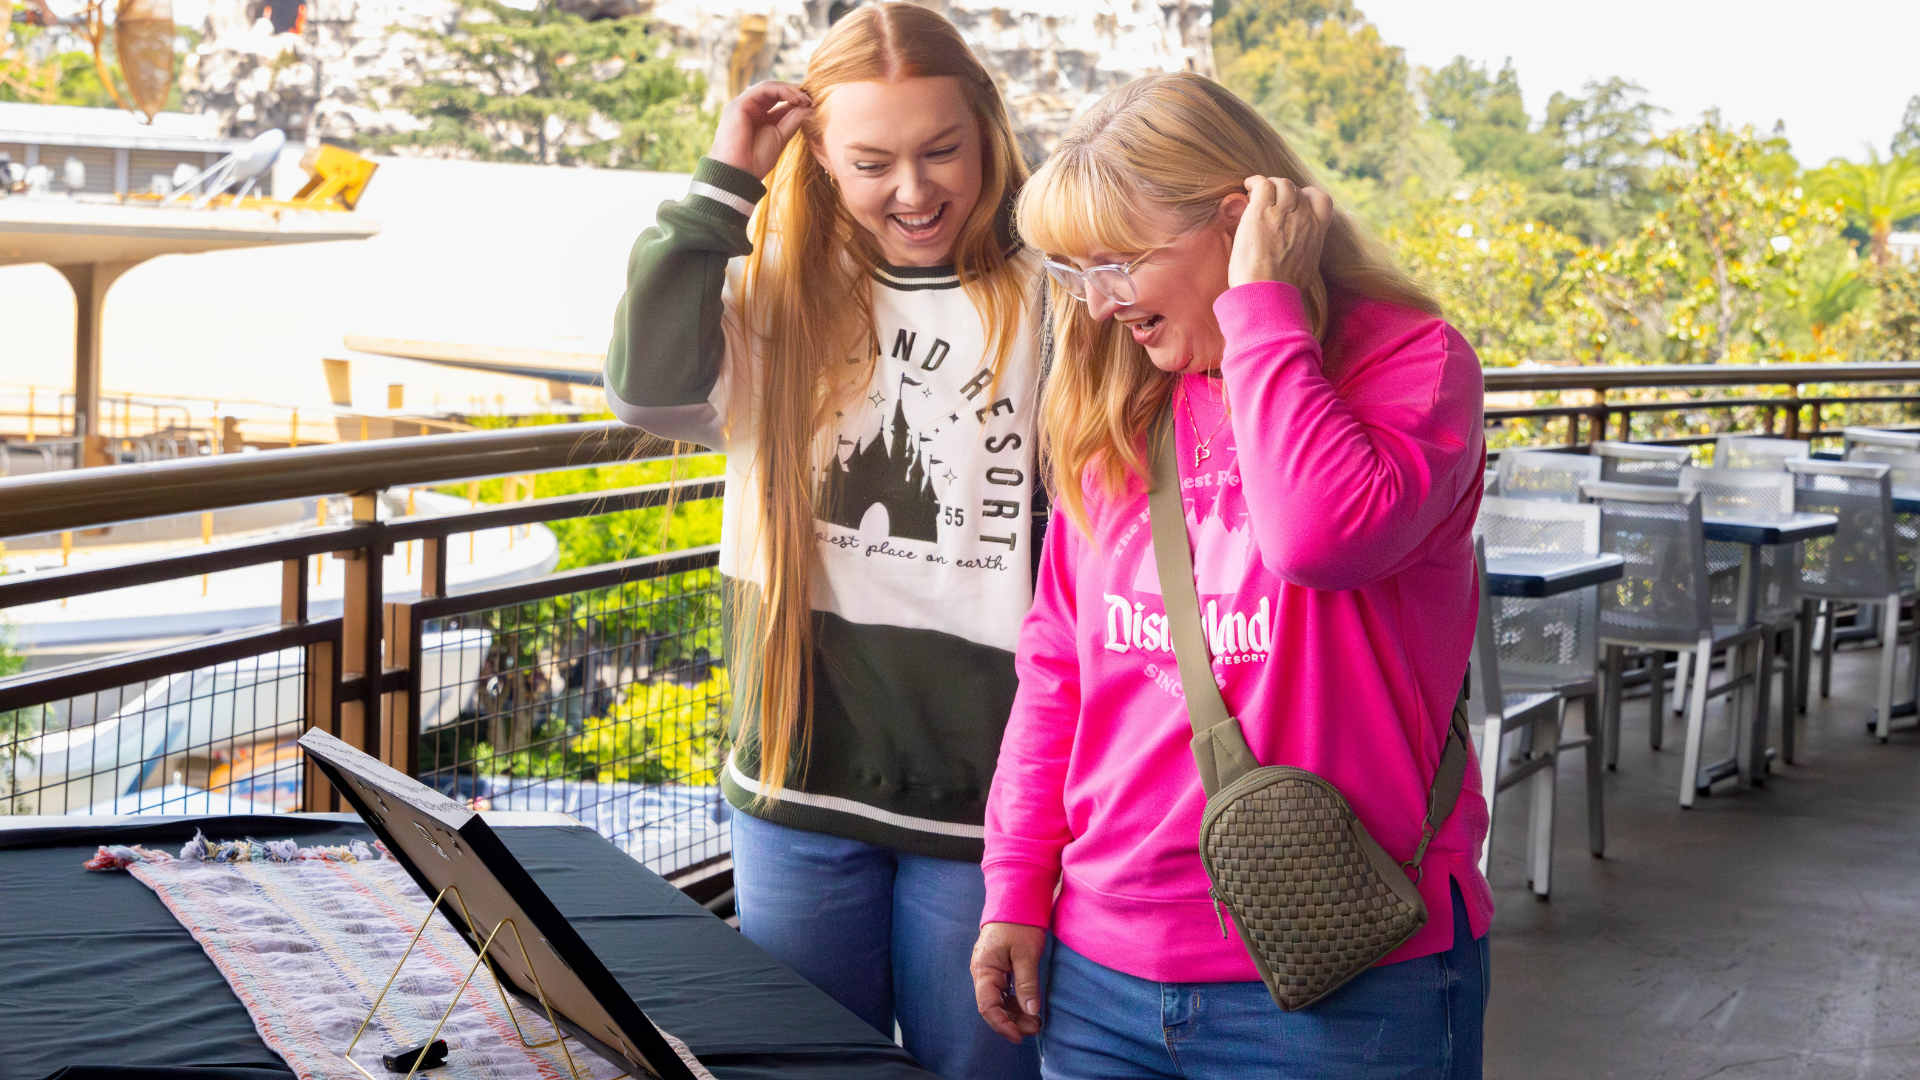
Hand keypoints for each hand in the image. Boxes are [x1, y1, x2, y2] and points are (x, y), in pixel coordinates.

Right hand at [710, 81, 813, 179]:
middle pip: (775, 92)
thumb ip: (792, 121)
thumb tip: (808, 106)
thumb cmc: (757, 161)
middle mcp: (750, 109)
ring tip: (804, 99)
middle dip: (795, 92)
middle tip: (811, 100)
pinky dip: (781, 90)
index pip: (779, 101)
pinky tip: (795, 98)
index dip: (797, 100)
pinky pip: (763, 88)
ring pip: (769, 87)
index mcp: (759, 117)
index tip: (813, 106)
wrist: (739, 174)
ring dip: (790, 90)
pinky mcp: (739, 103)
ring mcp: (744, 104)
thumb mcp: (780, 138)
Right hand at [971, 922, 1046, 1043]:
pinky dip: (1015, 1002)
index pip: (987, 1006)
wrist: (1016, 899)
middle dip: (1013, 1021)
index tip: (1020, 1036)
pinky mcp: (998, 968)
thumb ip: (1027, 984)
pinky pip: (1003, 991)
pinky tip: (1029, 1007)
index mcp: (984, 968)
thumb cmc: (1020, 924)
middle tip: (1036, 1027)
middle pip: (993, 1006)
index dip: (1002, 1025)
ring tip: (1036, 1021)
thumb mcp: (1027, 954)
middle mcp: (982, 972)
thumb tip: (1031, 1011)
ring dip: (1015, 1013)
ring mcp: (989, 970)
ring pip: (999, 1000)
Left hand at [1228, 176, 1332, 292]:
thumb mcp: (1306, 269)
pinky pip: (1262, 184)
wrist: (1268, 292)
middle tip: (1268, 200)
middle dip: (1283, 192)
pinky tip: (1248, 187)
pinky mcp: (1261, 211)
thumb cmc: (1282, 289)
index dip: (1307, 195)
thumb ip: (1305, 252)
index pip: (1322, 200)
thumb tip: (1296, 253)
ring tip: (1255, 194)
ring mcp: (1283, 212)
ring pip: (1281, 184)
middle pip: (1296, 190)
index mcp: (1317, 231)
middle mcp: (1303, 217)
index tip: (1295, 201)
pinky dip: (1254, 182)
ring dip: (1269, 185)